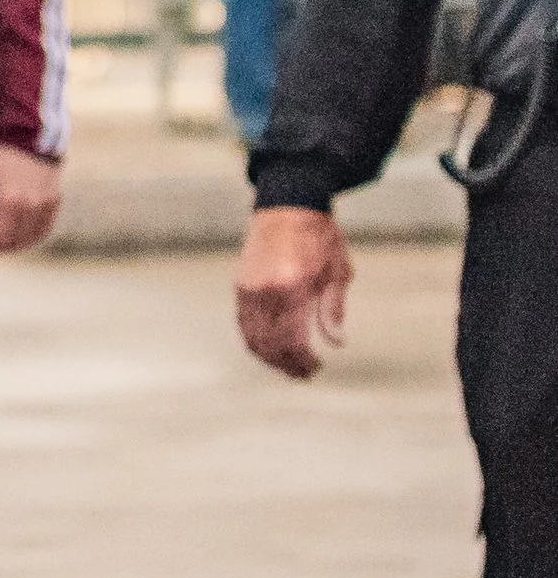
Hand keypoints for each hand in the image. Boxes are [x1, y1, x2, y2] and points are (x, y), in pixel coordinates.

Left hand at [0, 141, 60, 255]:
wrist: (27, 134)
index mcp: (10, 201)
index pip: (1, 238)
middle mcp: (32, 206)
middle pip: (17, 241)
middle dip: (1, 249)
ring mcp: (47, 204)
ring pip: (34, 237)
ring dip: (18, 244)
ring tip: (2, 245)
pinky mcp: (55, 201)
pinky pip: (45, 227)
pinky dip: (33, 235)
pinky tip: (21, 236)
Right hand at [235, 206, 351, 377]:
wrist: (288, 203)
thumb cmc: (318, 235)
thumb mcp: (337, 272)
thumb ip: (332, 309)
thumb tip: (336, 342)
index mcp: (292, 287)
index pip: (292, 339)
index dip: (302, 360)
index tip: (315, 368)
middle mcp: (265, 290)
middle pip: (269, 342)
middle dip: (285, 363)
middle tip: (303, 374)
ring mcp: (249, 286)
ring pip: (251, 334)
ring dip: (268, 355)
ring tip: (286, 365)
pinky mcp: (241, 282)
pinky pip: (243, 320)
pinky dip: (254, 338)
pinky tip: (269, 345)